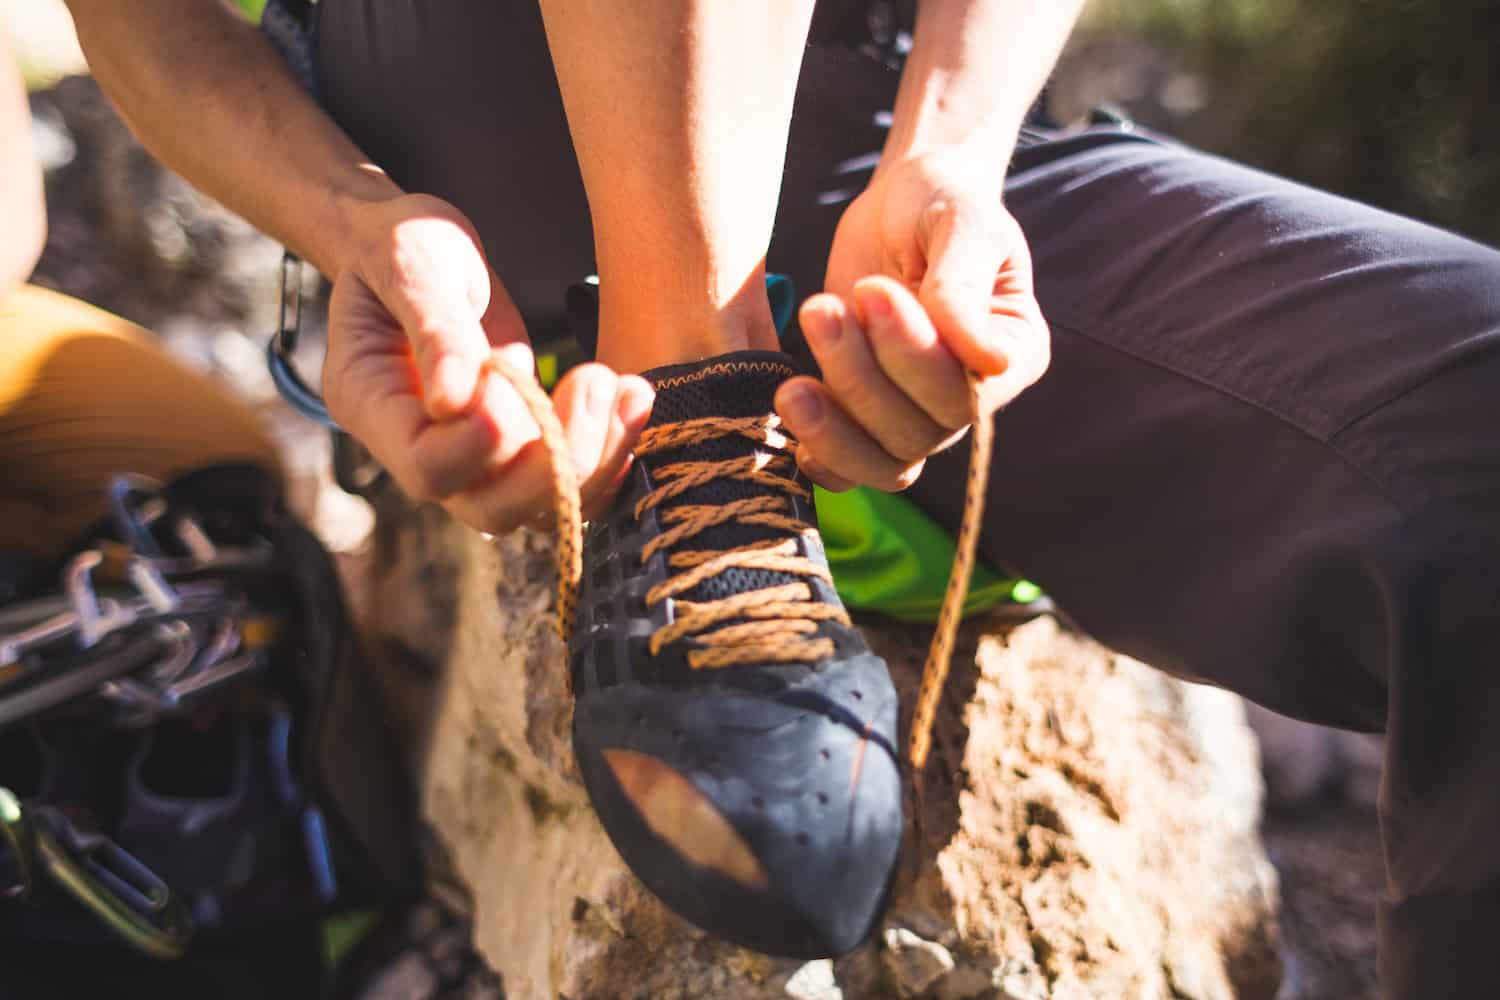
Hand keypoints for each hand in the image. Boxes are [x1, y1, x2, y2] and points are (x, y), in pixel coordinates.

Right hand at [323, 194, 653, 530]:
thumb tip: (455, 401)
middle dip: (553, 461)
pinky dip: (613, 451)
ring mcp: (477, 458)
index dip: (480, 443)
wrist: (425, 248)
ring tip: (628, 387)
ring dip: (597, 456)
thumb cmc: (403, 243)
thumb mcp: (412, 261)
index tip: (519, 369)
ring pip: (542, 507)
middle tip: (591, 378)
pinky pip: (575, 483)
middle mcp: (423, 450)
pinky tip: (633, 398)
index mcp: (375, 407)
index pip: (428, 468)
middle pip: (491, 509)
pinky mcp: (523, 446)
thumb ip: (435, 327)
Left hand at [774, 145, 1048, 490]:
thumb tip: (989, 360)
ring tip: (791, 385)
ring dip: (833, 428)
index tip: (870, 289)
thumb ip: (963, 283)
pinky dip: (820, 457)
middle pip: (920, 431)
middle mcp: (971, 398)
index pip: (966, 393)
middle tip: (821, 306)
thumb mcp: (960, 221)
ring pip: (883, 461)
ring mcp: (918, 416)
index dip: (911, 356)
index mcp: (1012, 354)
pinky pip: (850, 468)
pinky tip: (790, 424)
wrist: (898, 202)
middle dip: (862, 376)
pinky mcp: (868, 419)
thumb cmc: (939, 201)